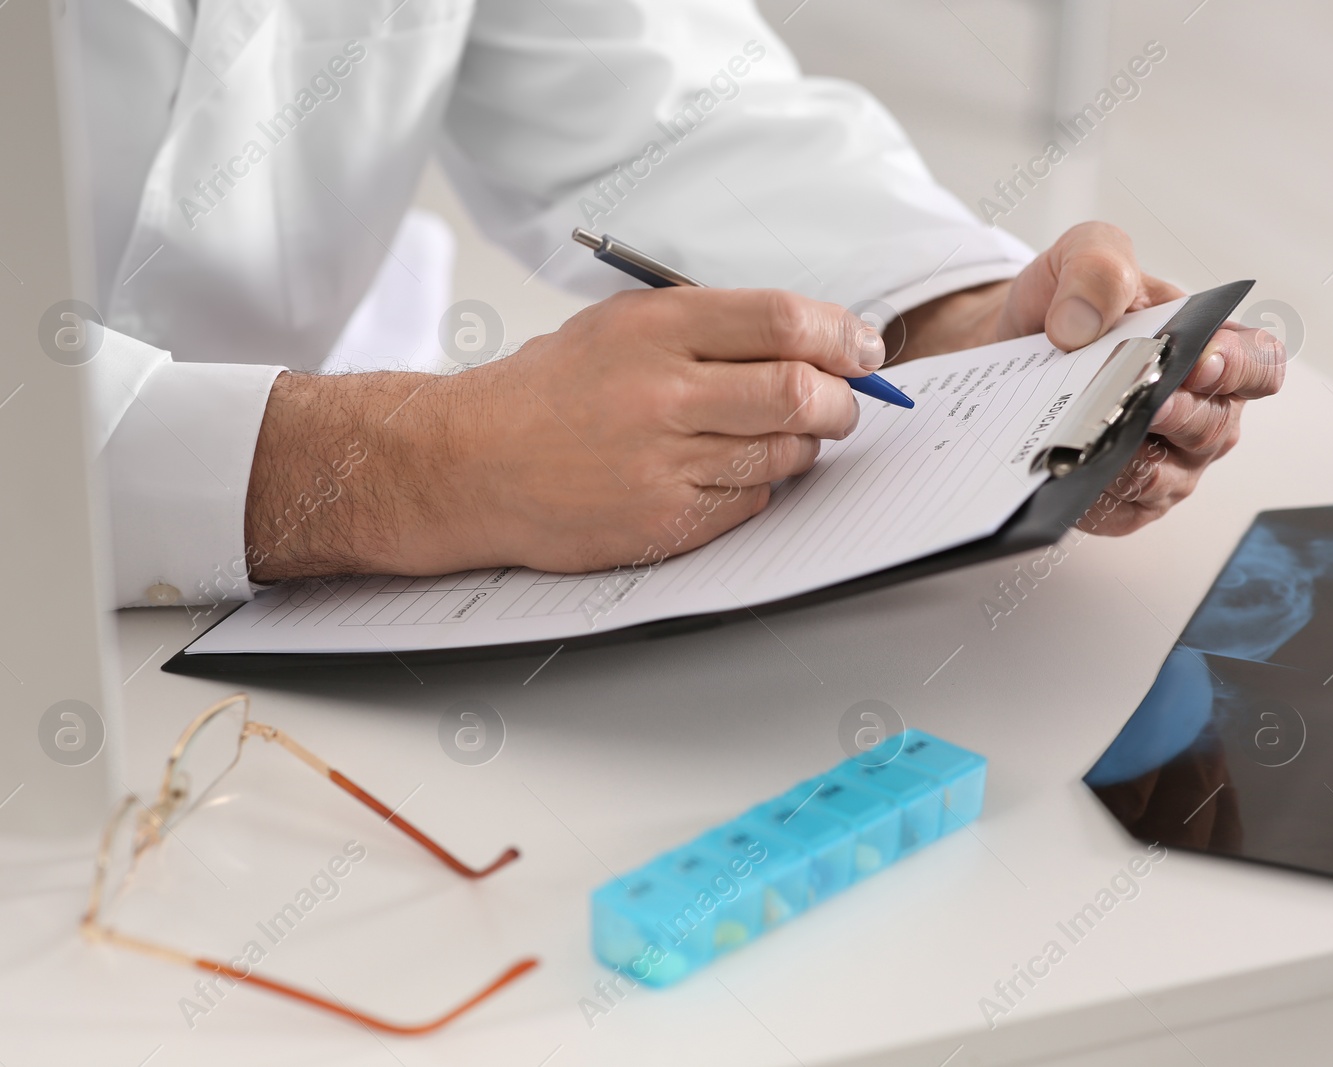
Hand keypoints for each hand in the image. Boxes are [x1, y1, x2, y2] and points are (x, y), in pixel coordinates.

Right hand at [245, 289, 882, 578]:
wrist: (469, 464)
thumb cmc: (543, 394)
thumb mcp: (616, 327)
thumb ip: (706, 329)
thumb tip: (806, 340)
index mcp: (656, 328)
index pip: (786, 321)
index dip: (844, 336)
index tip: (863, 350)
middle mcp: (664, 392)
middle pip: (803, 393)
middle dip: (843, 402)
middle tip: (844, 403)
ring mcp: (664, 463)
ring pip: (785, 456)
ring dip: (804, 448)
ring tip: (782, 437)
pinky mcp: (662, 521)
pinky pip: (751, 505)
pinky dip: (761, 490)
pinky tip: (733, 474)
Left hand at [894, 221, 1285, 534]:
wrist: (1006, 345)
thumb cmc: (1064, 303)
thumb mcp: (1079, 256)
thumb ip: (1097, 267)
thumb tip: (1081, 325)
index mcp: (1209, 346)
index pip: (1259, 364)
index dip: (1241, 367)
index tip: (1202, 360)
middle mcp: (1198, 410)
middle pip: (1215, 429)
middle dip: (1183, 417)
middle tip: (1149, 405)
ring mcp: (1165, 460)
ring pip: (1170, 477)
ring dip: (1137, 462)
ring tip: (1100, 443)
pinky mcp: (1122, 499)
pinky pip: (1123, 509)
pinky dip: (1099, 496)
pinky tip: (1072, 477)